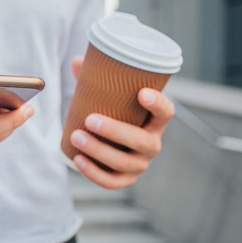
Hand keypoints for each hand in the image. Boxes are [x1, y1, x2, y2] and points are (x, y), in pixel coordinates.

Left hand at [67, 56, 174, 189]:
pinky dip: (93, 173)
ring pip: (124, 162)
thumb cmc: (111, 112)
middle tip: (90, 120)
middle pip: (142, 141)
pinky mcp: (124, 179)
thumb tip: (78, 61)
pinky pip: (111, 181)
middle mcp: (152, 144)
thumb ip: (94, 78)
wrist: (108, 142)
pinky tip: (78, 160)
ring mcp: (139, 164)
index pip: (166, 113)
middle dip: (115, 131)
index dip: (158, 104)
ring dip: (99, 151)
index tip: (142, 92)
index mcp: (154, 121)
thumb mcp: (106, 96)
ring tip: (75, 136)